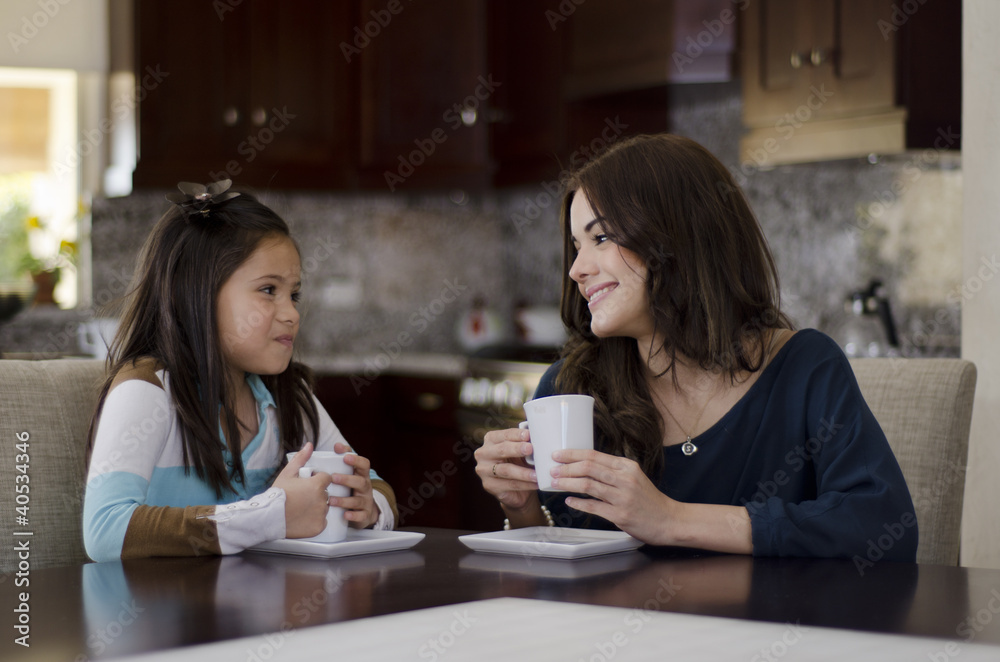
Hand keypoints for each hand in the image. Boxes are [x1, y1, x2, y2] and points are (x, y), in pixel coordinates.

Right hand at [274, 442, 334, 538]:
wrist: (268, 517)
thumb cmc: (277, 495)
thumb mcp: (287, 473)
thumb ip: (301, 458)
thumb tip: (310, 445)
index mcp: (317, 485)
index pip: (326, 478)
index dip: (317, 480)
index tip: (307, 484)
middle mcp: (322, 499)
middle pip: (325, 493)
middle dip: (317, 494)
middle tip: (302, 498)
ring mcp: (321, 514)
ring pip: (324, 508)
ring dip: (317, 507)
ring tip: (301, 508)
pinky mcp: (319, 527)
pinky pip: (322, 521)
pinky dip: (315, 520)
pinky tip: (303, 518)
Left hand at [330, 442, 379, 528]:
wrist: (364, 511)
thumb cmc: (351, 488)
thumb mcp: (350, 473)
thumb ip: (342, 459)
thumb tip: (334, 445)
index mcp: (361, 475)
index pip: (364, 464)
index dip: (356, 459)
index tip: (345, 456)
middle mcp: (365, 487)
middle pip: (361, 481)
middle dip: (347, 479)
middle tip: (333, 477)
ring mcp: (365, 501)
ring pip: (358, 500)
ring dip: (344, 500)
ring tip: (331, 500)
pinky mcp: (364, 515)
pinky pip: (361, 515)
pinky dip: (353, 515)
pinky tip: (345, 515)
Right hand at [475, 427, 538, 513]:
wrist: (514, 486)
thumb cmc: (517, 462)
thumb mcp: (520, 451)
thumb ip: (525, 444)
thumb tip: (538, 440)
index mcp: (491, 440)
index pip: (504, 435)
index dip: (516, 434)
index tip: (528, 434)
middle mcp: (483, 454)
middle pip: (501, 450)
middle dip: (517, 449)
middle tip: (530, 449)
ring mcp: (484, 471)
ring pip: (505, 470)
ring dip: (523, 472)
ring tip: (536, 474)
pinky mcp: (489, 486)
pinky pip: (510, 484)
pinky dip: (525, 485)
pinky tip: (535, 484)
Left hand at [548, 448, 676, 544]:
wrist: (669, 520)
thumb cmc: (649, 500)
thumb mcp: (634, 477)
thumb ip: (613, 471)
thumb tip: (585, 466)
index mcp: (627, 466)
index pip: (594, 455)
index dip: (572, 454)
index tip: (557, 454)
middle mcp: (625, 479)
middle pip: (589, 467)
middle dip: (566, 467)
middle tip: (552, 469)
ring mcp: (623, 497)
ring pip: (588, 485)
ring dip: (568, 483)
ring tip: (555, 483)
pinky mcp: (620, 515)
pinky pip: (594, 506)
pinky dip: (578, 503)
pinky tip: (569, 501)